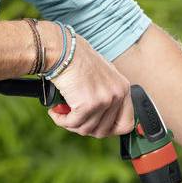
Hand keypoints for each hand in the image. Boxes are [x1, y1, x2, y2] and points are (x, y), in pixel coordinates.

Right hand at [38, 22, 133, 137]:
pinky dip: (61, 120)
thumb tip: (100, 121)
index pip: (126, 124)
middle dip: (84, 128)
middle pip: (103, 131)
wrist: (63, 51)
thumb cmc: (77, 61)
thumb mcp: (101, 78)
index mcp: (123, 89)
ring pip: (86, 129)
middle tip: (73, 119)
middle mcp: (117, 95)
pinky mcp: (88, 105)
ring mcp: (104, 100)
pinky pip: (73, 124)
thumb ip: (105, 97)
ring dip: (70, 124)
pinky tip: (55, 111)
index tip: (95, 127)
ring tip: (61, 113)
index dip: (110, 130)